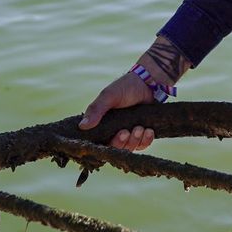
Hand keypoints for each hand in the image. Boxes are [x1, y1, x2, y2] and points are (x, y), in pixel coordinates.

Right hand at [77, 37, 190, 151]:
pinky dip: (146, 140)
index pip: (100, 142)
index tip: (115, 135)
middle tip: (126, 131)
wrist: (148, 82)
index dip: (107, 144)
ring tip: (139, 127)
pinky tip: (149, 130)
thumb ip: (96, 110)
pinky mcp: (142, 134)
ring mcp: (129, 134)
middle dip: (122, 142)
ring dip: (135, 140)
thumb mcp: (109, 96)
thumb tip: (82, 126)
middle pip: (115, 148)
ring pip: (130, 148)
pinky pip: (143, 145)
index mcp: (103, 124)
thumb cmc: (125, 87)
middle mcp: (114, 131)